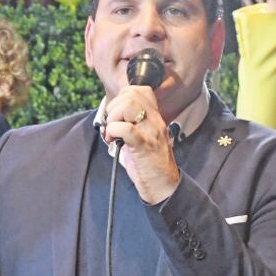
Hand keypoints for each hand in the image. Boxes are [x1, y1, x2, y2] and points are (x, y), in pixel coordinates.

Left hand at [101, 86, 179, 204]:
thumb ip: (133, 123)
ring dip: (113, 118)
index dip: (123, 96)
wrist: (164, 186)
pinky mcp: (143, 146)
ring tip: (112, 132)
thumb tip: (112, 114)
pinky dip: (113, 131)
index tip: (117, 113)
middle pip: (132, 94)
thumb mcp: (145, 136)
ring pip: (128, 106)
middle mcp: (155, 121)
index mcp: (155, 117)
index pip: (141, 90)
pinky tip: (112, 140)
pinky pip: (126, 129)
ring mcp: (150, 133)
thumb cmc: (151, 163)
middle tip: (112, 124)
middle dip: (114, 107)